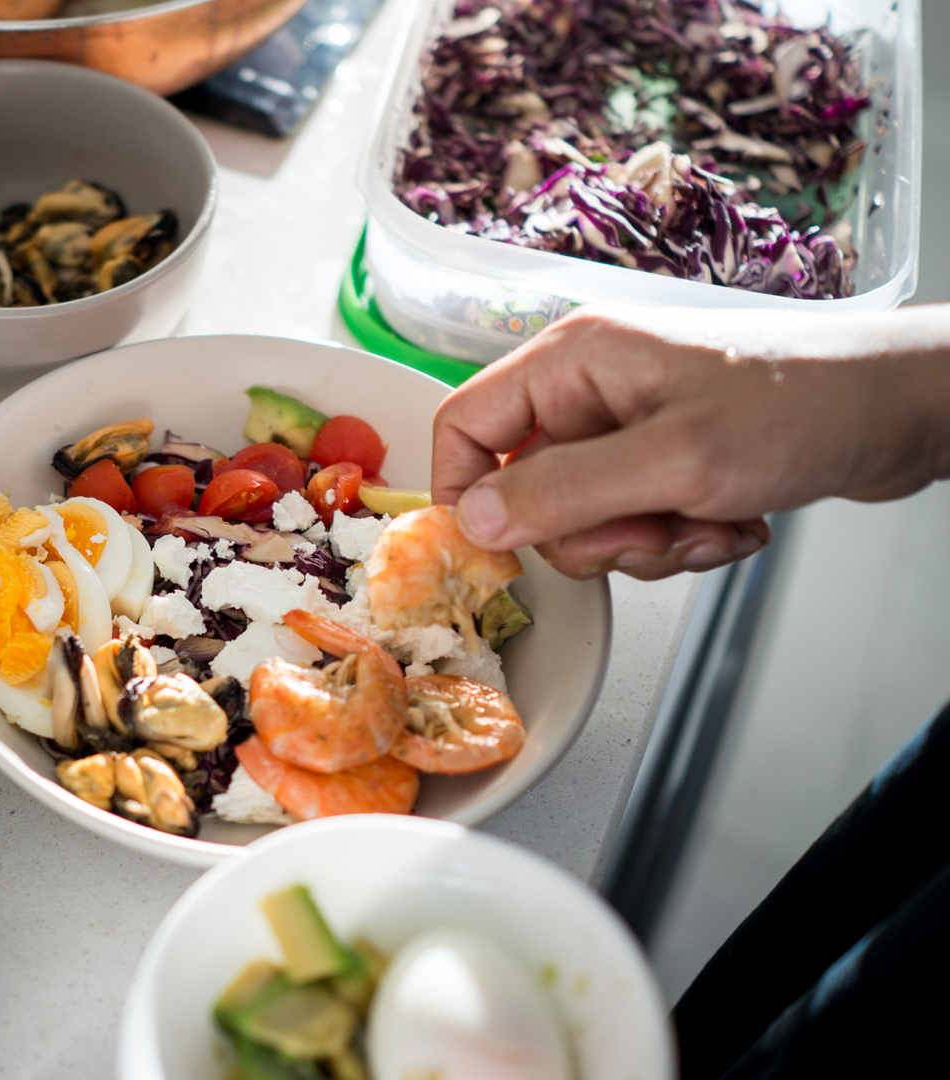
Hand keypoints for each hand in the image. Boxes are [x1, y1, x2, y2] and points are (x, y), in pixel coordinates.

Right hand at [430, 304, 949, 579]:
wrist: (907, 409)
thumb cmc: (806, 406)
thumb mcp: (675, 461)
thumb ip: (564, 492)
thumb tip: (472, 520)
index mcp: (573, 360)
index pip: (465, 425)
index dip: (468, 493)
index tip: (503, 547)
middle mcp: (591, 388)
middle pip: (526, 489)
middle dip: (593, 532)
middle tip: (654, 528)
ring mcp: (630, 425)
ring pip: (583, 519)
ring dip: (647, 542)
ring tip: (710, 518)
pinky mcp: (668, 458)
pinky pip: (635, 523)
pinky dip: (683, 537)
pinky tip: (733, 520)